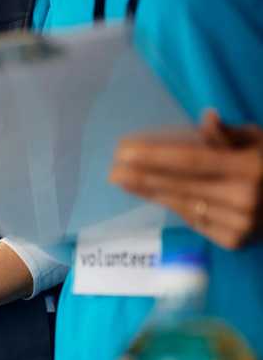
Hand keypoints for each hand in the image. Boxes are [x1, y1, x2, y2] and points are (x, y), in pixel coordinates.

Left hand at [110, 110, 262, 249]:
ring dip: (151, 194)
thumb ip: (229, 134)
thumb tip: (206, 117)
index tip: (124, 151)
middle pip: (179, 185)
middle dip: (142, 178)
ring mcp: (240, 224)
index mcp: (250, 168)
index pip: (190, 160)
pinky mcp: (235, 242)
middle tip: (112, 171)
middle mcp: (244, 199)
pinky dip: (175, 207)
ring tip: (125, 182)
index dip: (154, 156)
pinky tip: (154, 196)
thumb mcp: (261, 139)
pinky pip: (195, 221)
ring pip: (183, 205)